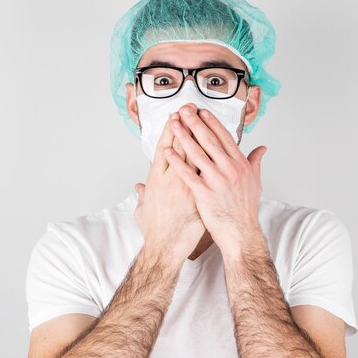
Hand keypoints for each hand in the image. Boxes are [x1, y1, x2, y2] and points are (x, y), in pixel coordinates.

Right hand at [134, 107, 205, 264]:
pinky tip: (218, 147)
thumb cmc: (154, 231)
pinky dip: (212, 159)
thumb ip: (142, 195)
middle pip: (180, 146)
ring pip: (194, 155)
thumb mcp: (142, 210)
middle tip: (191, 108)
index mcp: (155, 179)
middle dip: (186, 125)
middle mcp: (169, 179)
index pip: (163, 148)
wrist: (166, 248)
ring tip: (203, 120)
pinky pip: (206, 172)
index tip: (175, 116)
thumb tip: (139, 188)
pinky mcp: (197, 194)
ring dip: (200, 136)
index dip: (169, 130)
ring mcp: (185, 186)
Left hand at [163, 106, 265, 257]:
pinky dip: (176, 161)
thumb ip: (256, 162)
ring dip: (183, 136)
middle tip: (183, 110)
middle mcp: (229, 169)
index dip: (211, 123)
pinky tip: (166, 151)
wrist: (241, 233)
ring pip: (196, 153)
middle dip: (194, 123)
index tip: (201, 111)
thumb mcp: (256, 183)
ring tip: (173, 124)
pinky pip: (187, 173)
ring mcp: (216, 180)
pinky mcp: (204, 193)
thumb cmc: (246, 210)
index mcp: (240, 164)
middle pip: (209, 140)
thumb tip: (262, 148)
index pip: (224, 137)